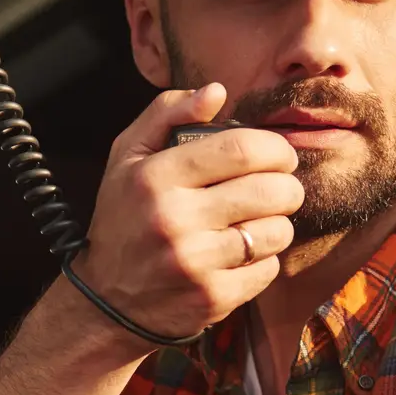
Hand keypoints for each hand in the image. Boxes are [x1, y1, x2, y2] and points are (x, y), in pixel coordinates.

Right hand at [73, 84, 301, 341]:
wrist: (107, 302)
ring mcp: (194, 262)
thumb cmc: (124, 219)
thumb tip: (217, 92)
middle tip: (280, 189)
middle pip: (270, 190)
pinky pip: (268, 269)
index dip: (275, 148)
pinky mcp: (211, 297)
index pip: (241, 149)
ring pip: (276, 231)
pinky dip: (263, 260)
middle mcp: (173, 219)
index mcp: (154, 177)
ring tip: (257, 223)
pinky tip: (240, 256)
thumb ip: (166, 114)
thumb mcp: (127, 158)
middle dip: (288, 186)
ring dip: (278, 224)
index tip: (279, 156)